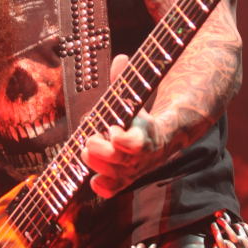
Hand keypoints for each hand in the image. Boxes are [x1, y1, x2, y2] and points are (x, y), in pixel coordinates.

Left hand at [81, 54, 165, 197]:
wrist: (160, 138)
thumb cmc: (139, 116)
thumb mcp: (135, 97)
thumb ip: (125, 81)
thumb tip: (121, 58)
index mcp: (145, 134)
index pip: (135, 144)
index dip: (121, 139)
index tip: (112, 129)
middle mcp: (140, 156)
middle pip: (119, 161)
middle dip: (101, 151)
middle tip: (90, 139)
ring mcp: (132, 169)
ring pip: (113, 175)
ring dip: (96, 163)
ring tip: (87, 149)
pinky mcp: (124, 179)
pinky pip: (114, 190)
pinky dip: (103, 187)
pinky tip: (94, 180)